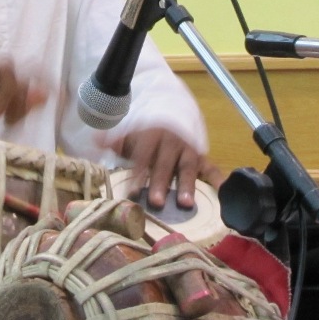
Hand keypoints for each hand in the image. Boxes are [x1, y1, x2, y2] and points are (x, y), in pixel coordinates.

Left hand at [106, 127, 222, 209]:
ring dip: (187, 184)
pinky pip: (212, 167)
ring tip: (186, 204)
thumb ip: (116, 141)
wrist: (173, 116)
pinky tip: (222, 191)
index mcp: (152, 136)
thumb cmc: (148, 136)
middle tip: (155, 202)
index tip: (131, 192)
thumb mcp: (132, 135)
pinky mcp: (203, 158)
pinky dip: (218, 179)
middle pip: (165, 163)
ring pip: (188, 167)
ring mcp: (189, 150)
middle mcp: (172, 143)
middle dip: (160, 182)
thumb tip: (96, 140)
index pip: (143, 156)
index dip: (137, 174)